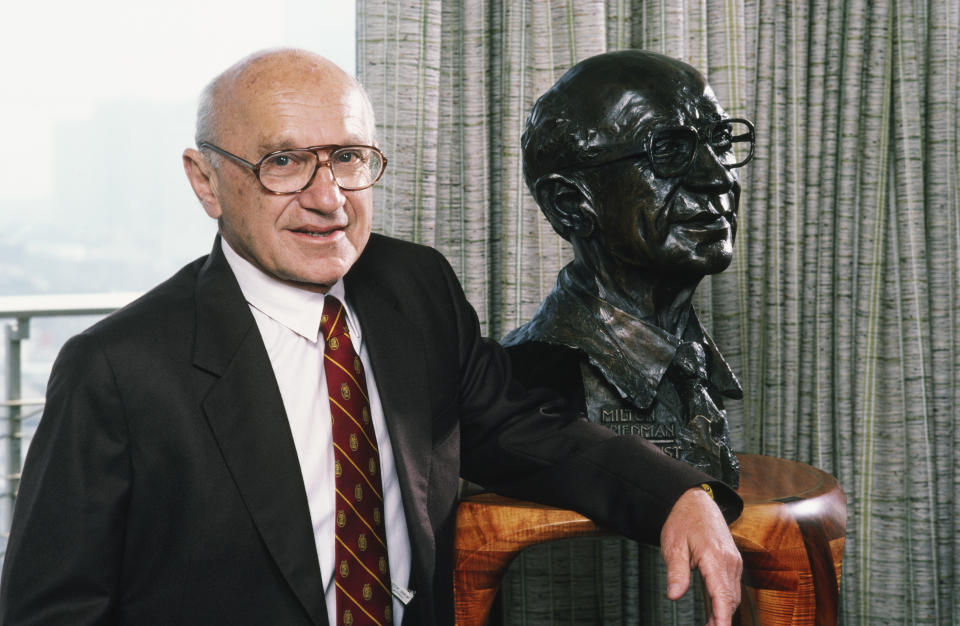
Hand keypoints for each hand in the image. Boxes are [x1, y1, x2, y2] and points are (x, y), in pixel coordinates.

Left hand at [660, 486, 741, 625]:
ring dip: (724, 612)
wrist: (696, 501)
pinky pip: (732, 586)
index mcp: (715, 557)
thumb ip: (676, 572)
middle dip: (722, 620)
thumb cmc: (683, 520)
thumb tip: (674, 595)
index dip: (722, 617)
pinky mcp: (733, 561)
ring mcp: (734, 561)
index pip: (722, 595)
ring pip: (734, 595)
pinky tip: (715, 611)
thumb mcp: (673, 545)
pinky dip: (726, 601)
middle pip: (731, 599)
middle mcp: (730, 561)